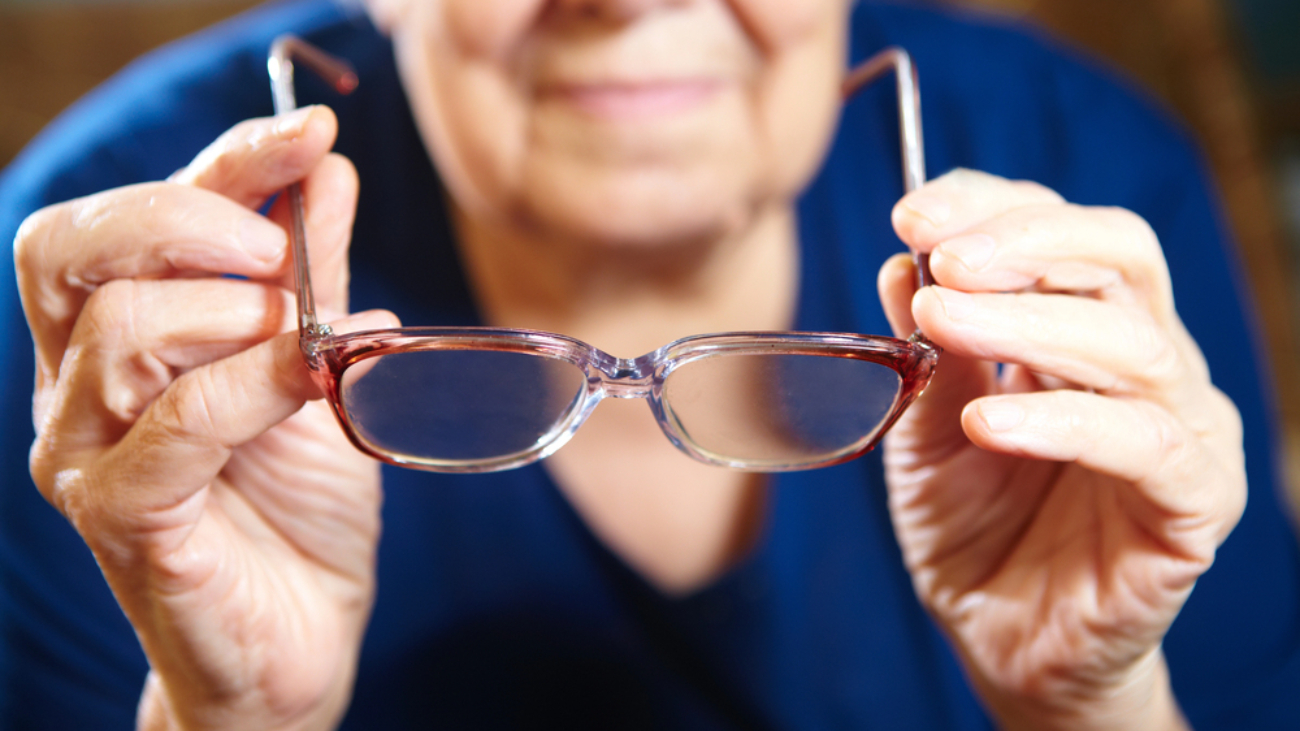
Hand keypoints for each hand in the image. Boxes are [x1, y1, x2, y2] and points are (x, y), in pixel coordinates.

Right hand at [14, 107, 396, 730]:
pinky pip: (169, 425)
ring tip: (306, 341)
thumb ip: (313, 279)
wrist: (303, 638)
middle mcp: (79, 385)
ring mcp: (85, 452)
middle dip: (198, 221)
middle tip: (286, 256)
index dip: (223, 161)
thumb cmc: (303, 506)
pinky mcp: (119, 516)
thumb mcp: (322, 371)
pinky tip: (310, 374)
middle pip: (80, 247)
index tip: (313, 131)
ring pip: (121, 329)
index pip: (131, 218)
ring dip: (233, 313)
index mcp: (119, 336)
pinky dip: (249, 383)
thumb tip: (326, 174)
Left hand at [878, 169, 1245, 729]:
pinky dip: (1061, 421)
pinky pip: (1143, 444)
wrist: (1003, 643)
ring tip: (941, 320)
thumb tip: (903, 262)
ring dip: (1027, 319)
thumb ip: (925, 354)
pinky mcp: (1192, 503)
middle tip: (942, 256)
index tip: (912, 213)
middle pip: (1119, 256)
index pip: (1062, 232)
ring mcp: (1179, 429)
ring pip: (1130, 341)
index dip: (992, 207)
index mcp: (1083, 331)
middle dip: (1024, 240)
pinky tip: (988, 423)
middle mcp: (1144, 364)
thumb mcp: (925, 432)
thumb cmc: (973, 530)